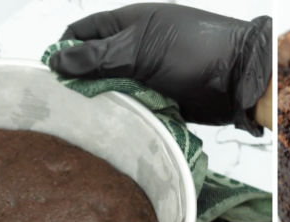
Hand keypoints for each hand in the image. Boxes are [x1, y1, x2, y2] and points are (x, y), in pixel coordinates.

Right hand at [49, 3, 271, 134]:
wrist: (240, 78)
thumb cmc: (194, 51)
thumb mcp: (140, 50)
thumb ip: (98, 57)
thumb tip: (56, 60)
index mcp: (128, 24)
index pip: (83, 32)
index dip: (64, 49)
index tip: (49, 74)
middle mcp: (136, 48)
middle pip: (96, 65)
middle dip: (81, 82)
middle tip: (62, 106)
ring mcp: (150, 75)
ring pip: (115, 90)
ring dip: (104, 103)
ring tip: (85, 122)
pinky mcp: (162, 100)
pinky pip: (136, 108)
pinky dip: (126, 117)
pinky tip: (112, 129)